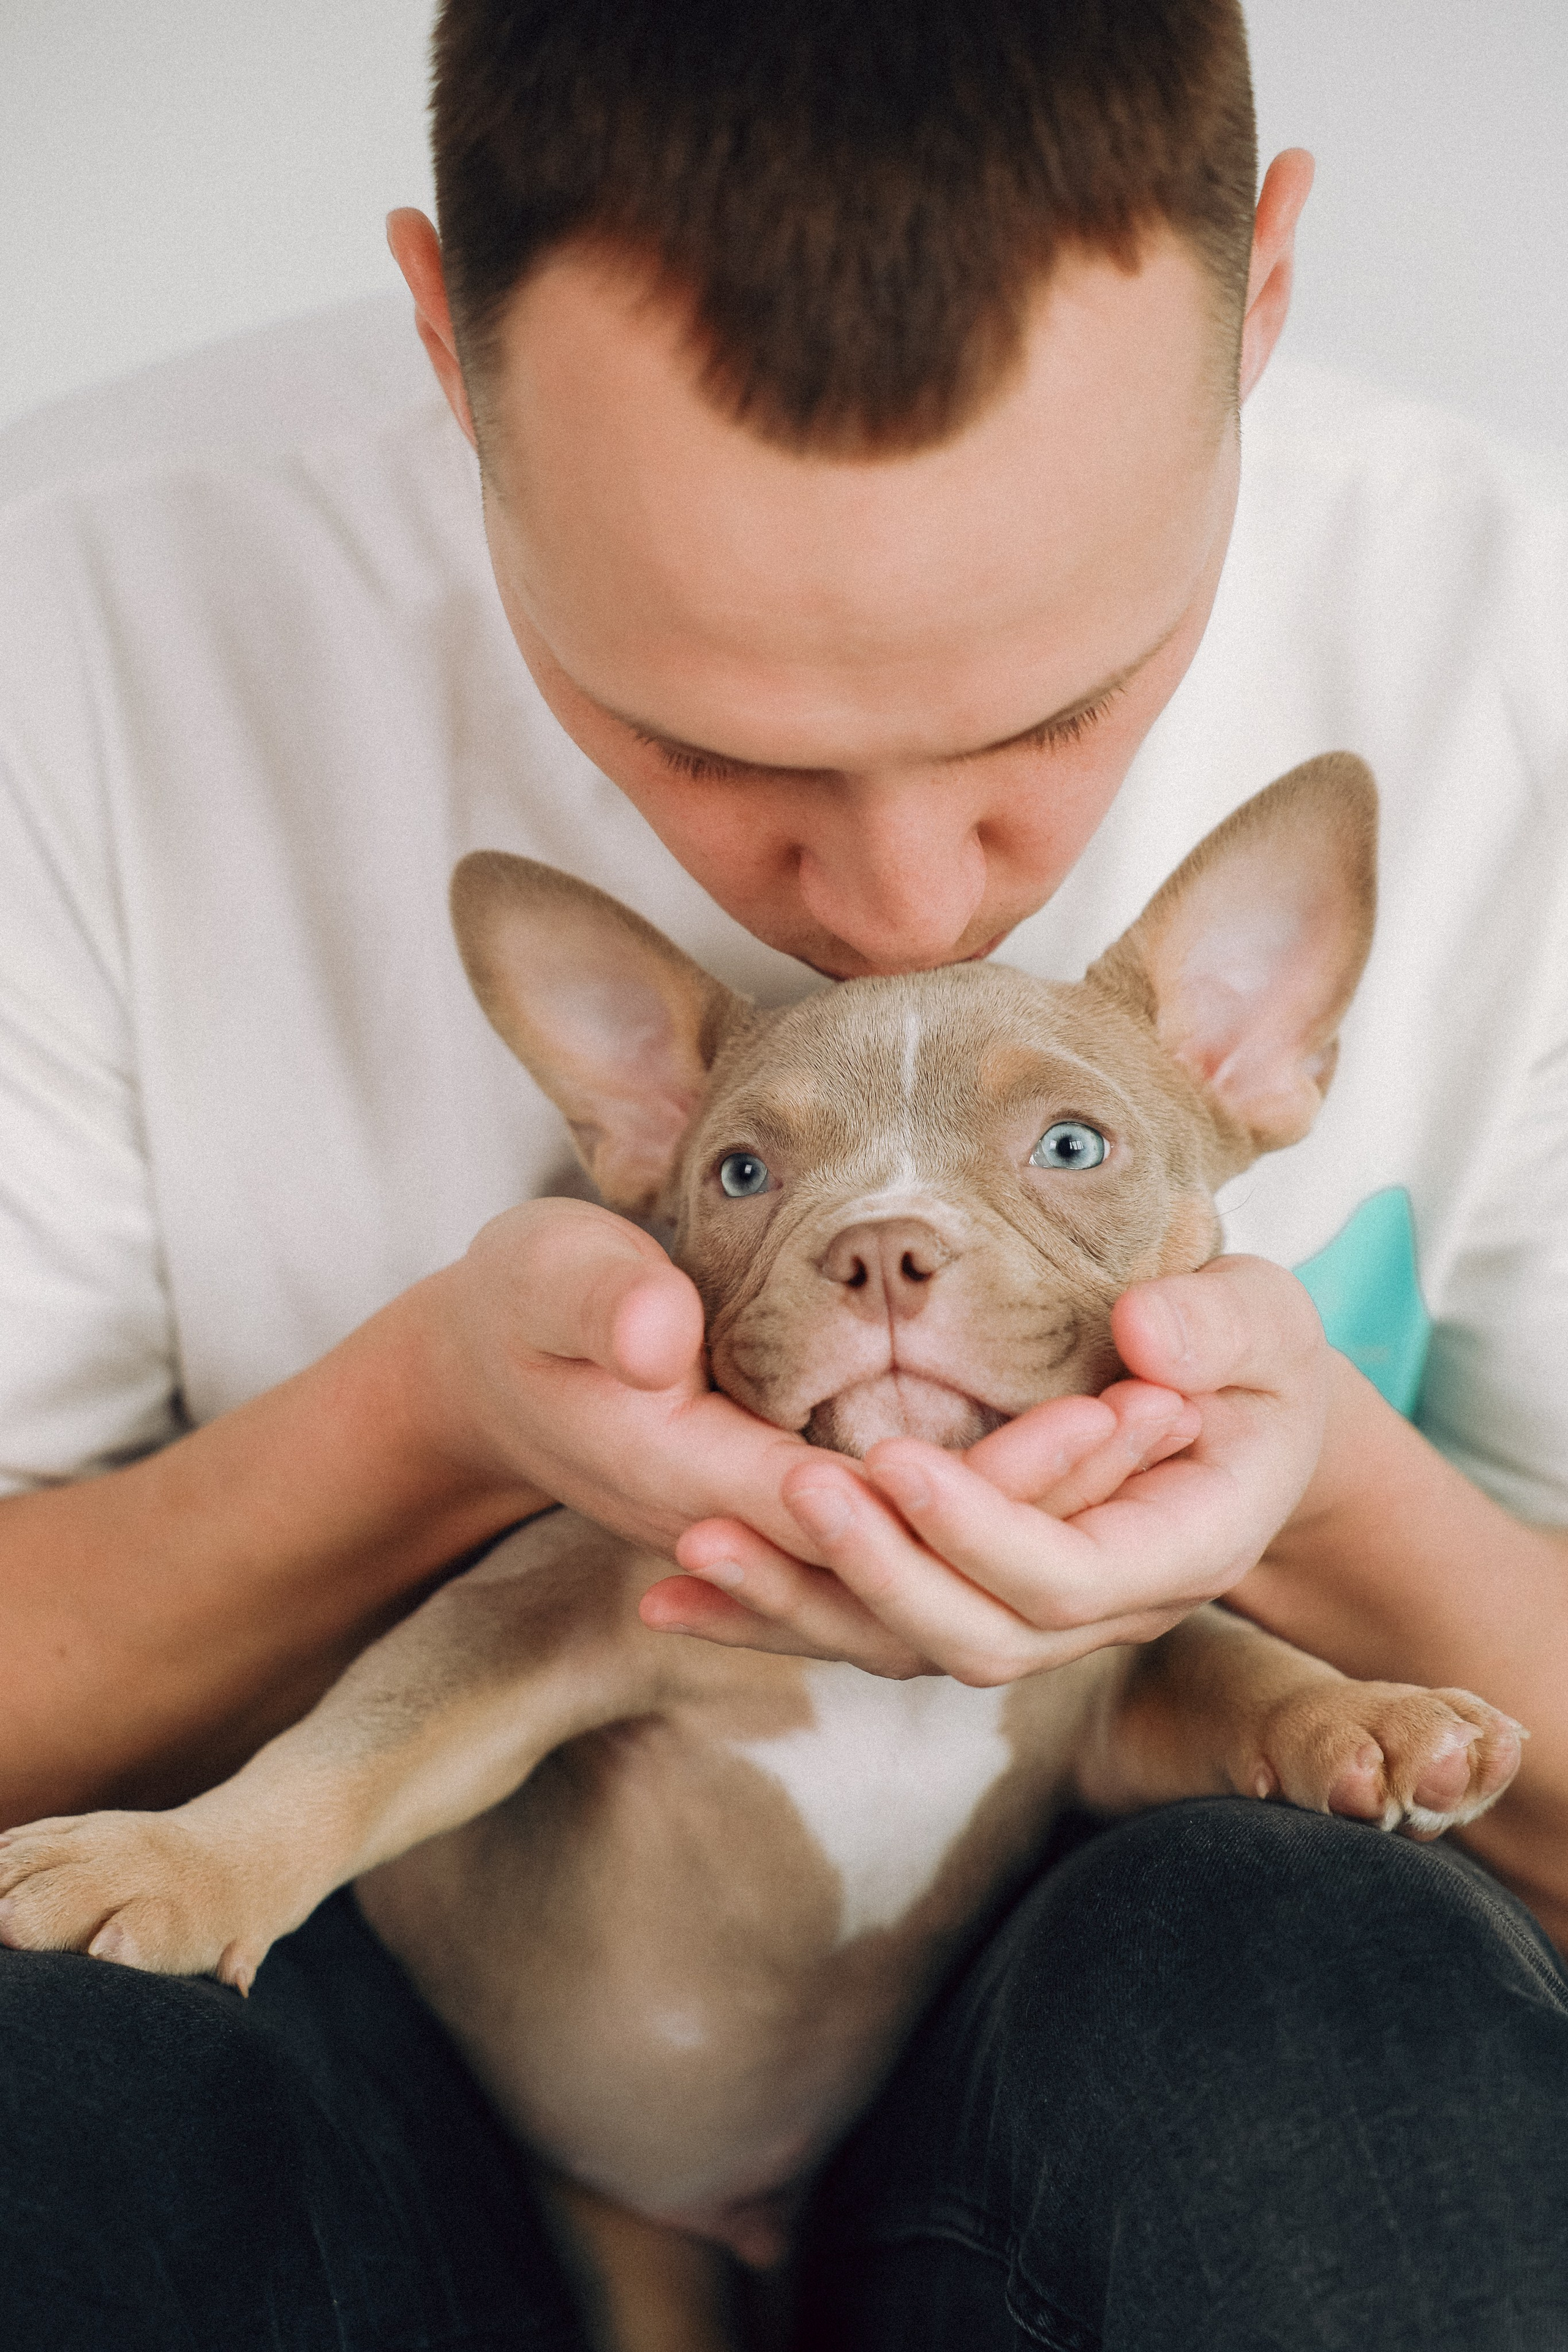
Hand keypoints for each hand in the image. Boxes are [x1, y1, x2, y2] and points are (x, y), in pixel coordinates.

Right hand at [420, 1197, 1137, 1585]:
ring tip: (1160, 1421)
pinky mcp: (799, 1518)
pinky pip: (919, 1544)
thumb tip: (659, 1337)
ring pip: (935, 1565)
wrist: (496, 1368)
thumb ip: (596, 1304)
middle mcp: (748, 1526)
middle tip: (1170, 1413)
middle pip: (926, 1554)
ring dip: (1044, 1504)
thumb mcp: (536, 1280)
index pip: (866, 1506)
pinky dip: (1002, 1506)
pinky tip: (1091, 1449)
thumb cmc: (521, 1307)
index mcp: (687, 1473)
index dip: (987, 1475)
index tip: (1099, 1411)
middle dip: (1051, 1495)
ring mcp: (778, 1535)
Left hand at [647, 1256, 1329, 1682]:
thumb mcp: (1264, 1322)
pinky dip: (772, 1611)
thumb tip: (1148, 1340)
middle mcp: (1099, 1612)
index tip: (894, 1460)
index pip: (1067, 1578)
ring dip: (797, 1606)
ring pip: (902, 1648)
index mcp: (1178, 1550)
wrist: (1248, 1426)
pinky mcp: (963, 1599)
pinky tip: (671, 1595)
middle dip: (878, 1573)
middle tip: (789, 1490)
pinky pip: (864, 1624)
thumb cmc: (1252, 1359)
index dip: (981, 1531)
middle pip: (977, 1639)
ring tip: (691, 1552)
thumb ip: (1219, 1329)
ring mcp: (1025, 1618)